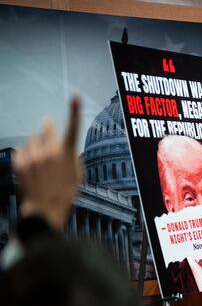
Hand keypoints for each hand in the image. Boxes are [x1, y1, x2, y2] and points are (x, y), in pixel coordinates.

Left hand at [14, 97, 82, 229]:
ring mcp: (33, 155)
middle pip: (46, 127)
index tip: (76, 96)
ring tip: (40, 164)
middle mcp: (50, 150)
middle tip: (48, 133)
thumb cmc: (65, 193)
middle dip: (47, 128)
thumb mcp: (77, 174)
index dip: (75, 110)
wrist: (45, 209)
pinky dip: (26, 157)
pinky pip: (21, 151)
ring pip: (32, 141)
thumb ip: (71, 157)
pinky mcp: (20, 162)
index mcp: (68, 153)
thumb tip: (65, 149)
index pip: (73, 126)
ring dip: (36, 147)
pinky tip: (31, 170)